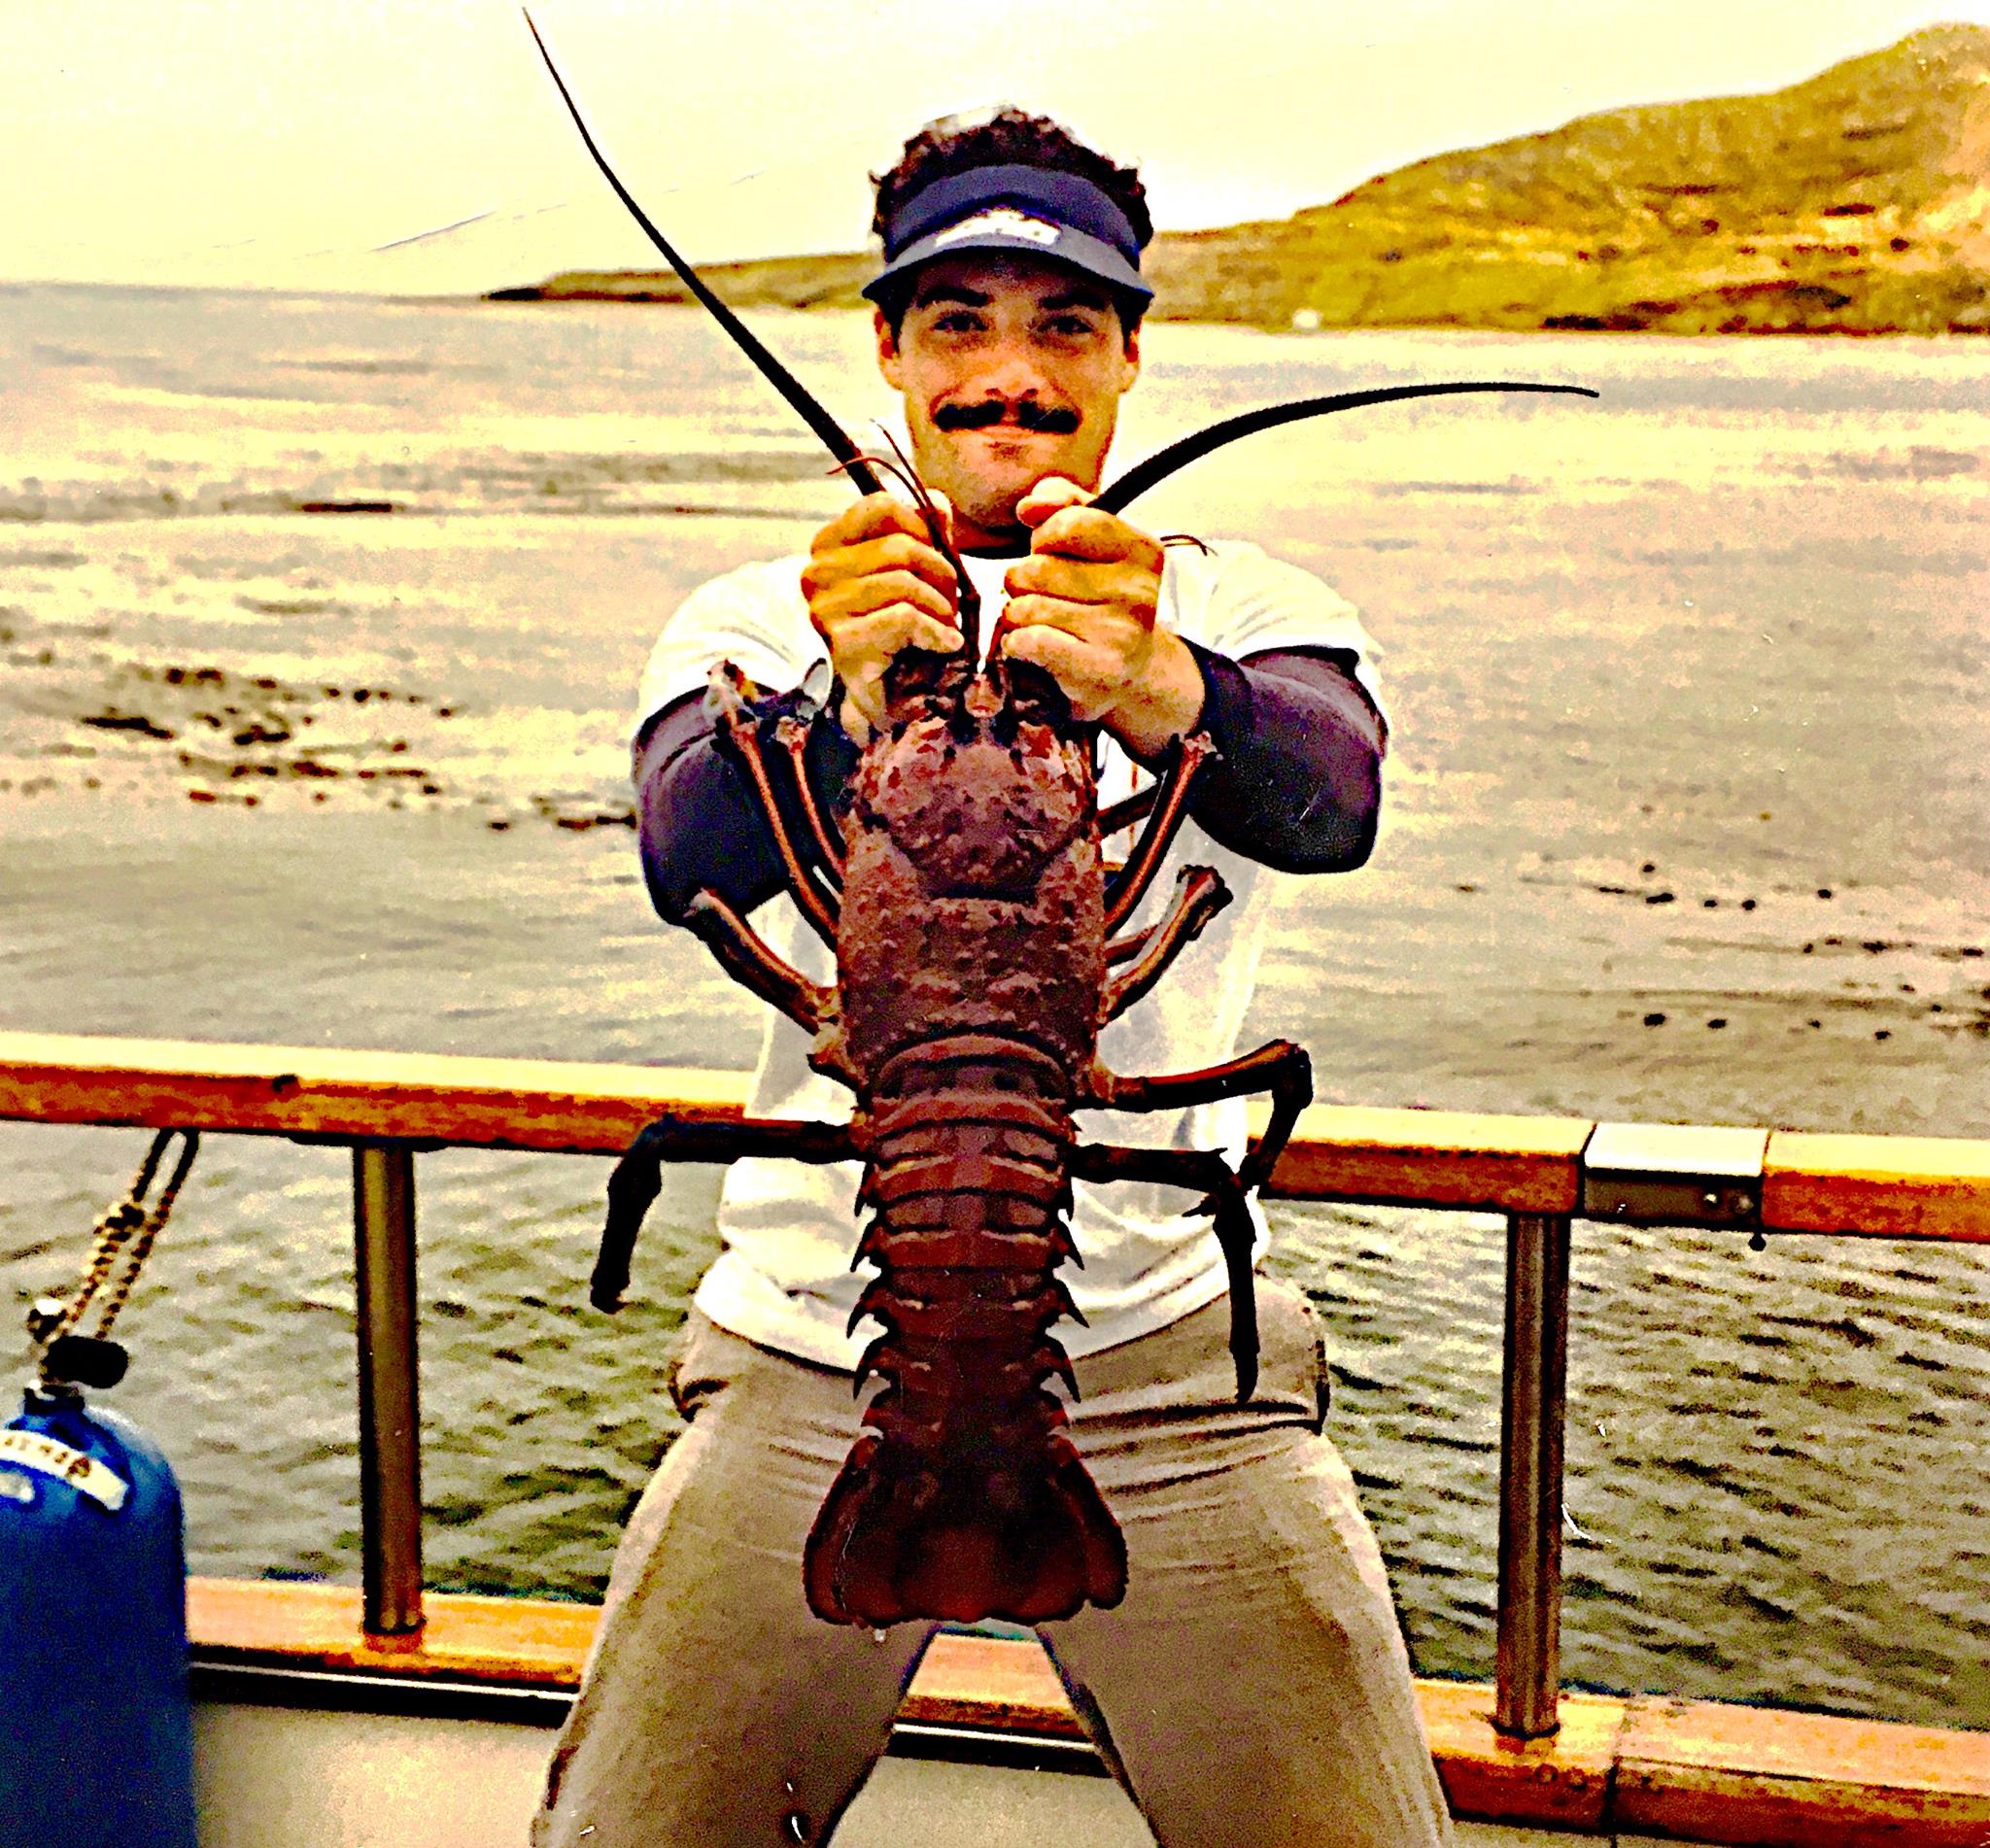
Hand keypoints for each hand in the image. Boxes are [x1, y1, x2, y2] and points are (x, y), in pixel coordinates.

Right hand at [800, 491, 963, 741]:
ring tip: (946, 626)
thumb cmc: (899, 636)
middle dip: (941, 574)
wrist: (884, 704)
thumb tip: (937, 501)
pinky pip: (905, 618)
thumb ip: (925, 536)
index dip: (921, 525)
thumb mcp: (914, 576)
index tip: (938, 555)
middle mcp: (817, 575)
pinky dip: (937, 631)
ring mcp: (826, 611)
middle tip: (952, 603)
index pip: (879, 506)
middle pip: (899, 546)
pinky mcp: (845, 644)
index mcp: (828, 548)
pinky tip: (946, 644)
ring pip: (904, 582)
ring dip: (941, 607)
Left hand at [998, 478, 1203, 758]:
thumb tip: (1029, 507)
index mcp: (1143, 551)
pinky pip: (1029, 641)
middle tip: (1041, 596)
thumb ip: (1063, 502)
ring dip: (1016, 614)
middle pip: (1038, 568)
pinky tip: (1029, 646)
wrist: (1134, 674)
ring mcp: (1121, 633)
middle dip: (1024, 580)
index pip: (1069, 523)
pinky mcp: (1097, 670)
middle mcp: (1139, 591)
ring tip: (1036, 622)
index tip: (1050, 553)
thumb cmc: (1105, 600)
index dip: (1044, 538)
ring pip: (1027, 606)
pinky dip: (1016, 643)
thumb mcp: (1097, 542)